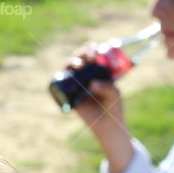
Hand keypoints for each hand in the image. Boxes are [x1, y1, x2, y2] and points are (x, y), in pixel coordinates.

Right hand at [64, 45, 134, 172]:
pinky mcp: (68, 95)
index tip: (94, 48)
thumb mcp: (114, 94)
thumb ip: (107, 88)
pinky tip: (63, 73)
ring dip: (71, 62)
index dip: (90, 49)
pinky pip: (60, 84)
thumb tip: (92, 83)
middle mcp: (85, 76)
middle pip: (78, 59)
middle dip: (80, 54)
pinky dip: (59, 77)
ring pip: (68, 69)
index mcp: (98, 71)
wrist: (106, 124)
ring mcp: (76, 85)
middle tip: (87, 57)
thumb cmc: (113, 107)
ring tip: (79, 66)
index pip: (92, 56)